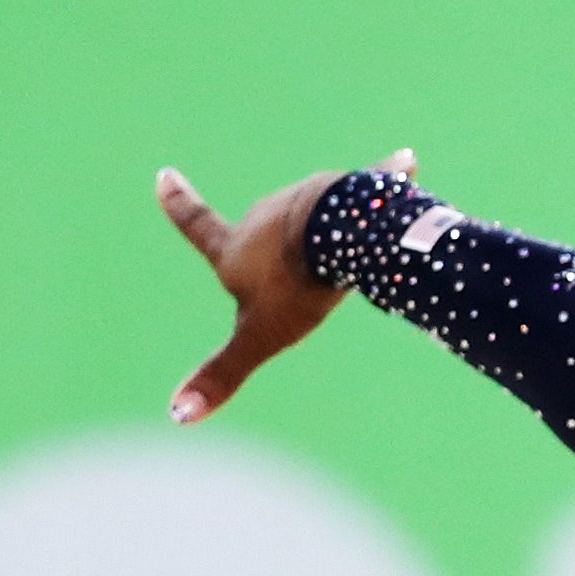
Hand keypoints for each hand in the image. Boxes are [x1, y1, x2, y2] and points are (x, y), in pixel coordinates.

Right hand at [154, 147, 414, 422]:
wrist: (341, 237)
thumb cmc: (297, 288)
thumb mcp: (259, 338)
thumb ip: (223, 374)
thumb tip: (176, 415)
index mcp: (237, 249)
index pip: (198, 226)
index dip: (180, 205)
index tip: (164, 174)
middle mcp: (264, 216)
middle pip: (266, 239)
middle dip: (281, 259)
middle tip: (302, 287)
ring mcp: (305, 197)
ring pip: (315, 225)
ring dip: (327, 243)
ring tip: (345, 267)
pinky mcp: (348, 189)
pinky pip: (369, 182)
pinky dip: (386, 175)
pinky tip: (409, 160)